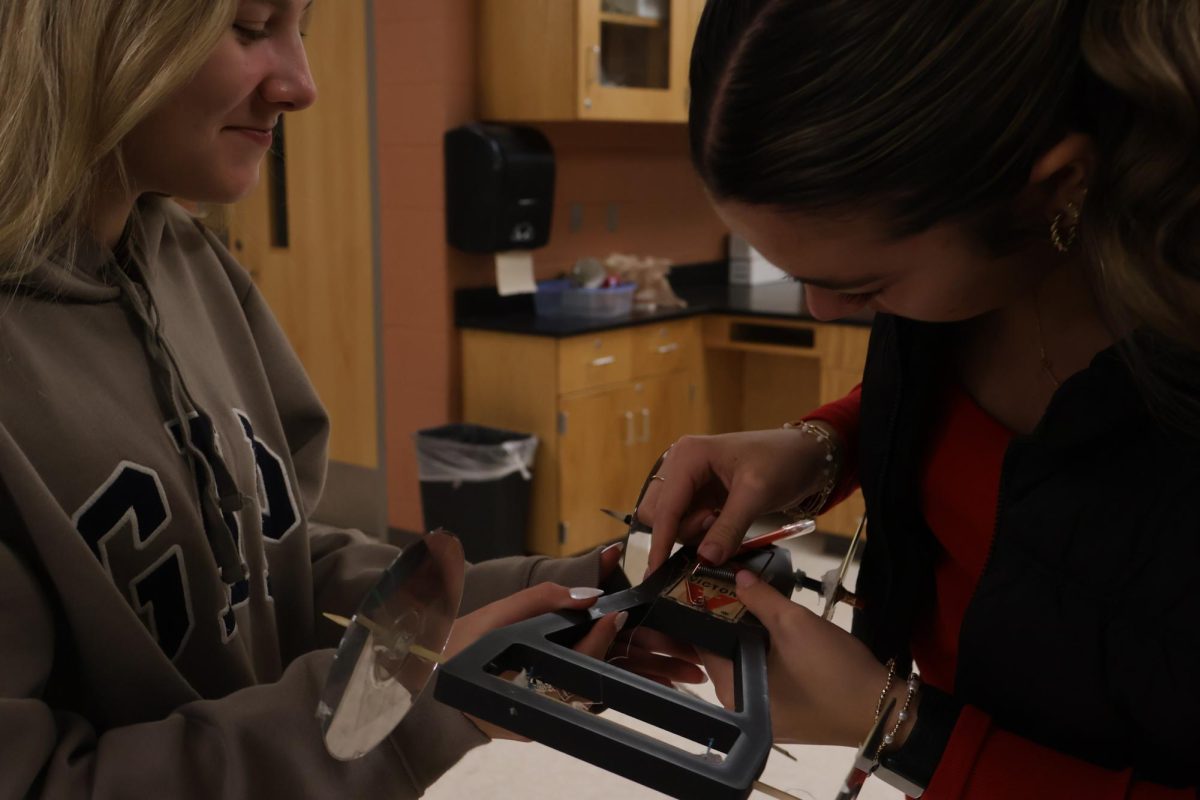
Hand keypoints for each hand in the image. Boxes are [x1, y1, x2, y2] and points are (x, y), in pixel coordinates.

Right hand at [444, 581, 625, 740]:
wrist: (426, 680)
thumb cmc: (459, 646)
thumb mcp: (498, 614)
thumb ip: (544, 599)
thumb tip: (589, 596)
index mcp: (526, 688)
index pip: (579, 665)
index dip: (599, 637)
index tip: (613, 612)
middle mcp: (534, 714)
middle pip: (584, 679)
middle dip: (599, 646)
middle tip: (609, 617)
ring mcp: (535, 722)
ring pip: (578, 689)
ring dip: (589, 657)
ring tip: (594, 628)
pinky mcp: (533, 722)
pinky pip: (565, 694)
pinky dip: (573, 669)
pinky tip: (575, 648)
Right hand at [636, 429, 836, 572]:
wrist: (806, 455)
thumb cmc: (783, 462)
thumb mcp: (757, 494)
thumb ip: (729, 528)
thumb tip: (705, 560)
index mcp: (688, 456)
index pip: (664, 506)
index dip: (660, 540)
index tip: (656, 572)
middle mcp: (680, 464)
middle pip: (657, 513)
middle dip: (682, 530)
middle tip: (714, 526)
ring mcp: (688, 479)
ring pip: (670, 519)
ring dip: (693, 531)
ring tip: (722, 521)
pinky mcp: (699, 492)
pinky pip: (685, 520)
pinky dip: (700, 531)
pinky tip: (722, 523)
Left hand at [699, 570, 893, 746]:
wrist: (883, 711)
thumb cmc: (833, 670)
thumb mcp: (795, 624)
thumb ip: (761, 598)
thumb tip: (738, 577)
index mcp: (733, 692)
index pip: (706, 645)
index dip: (709, 612)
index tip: (714, 584)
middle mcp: (740, 708)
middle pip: (727, 654)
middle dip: (734, 622)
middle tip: (741, 587)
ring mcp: (764, 714)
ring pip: (748, 663)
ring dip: (754, 636)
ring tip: (760, 602)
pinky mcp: (785, 714)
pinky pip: (766, 676)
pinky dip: (769, 654)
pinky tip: (779, 631)